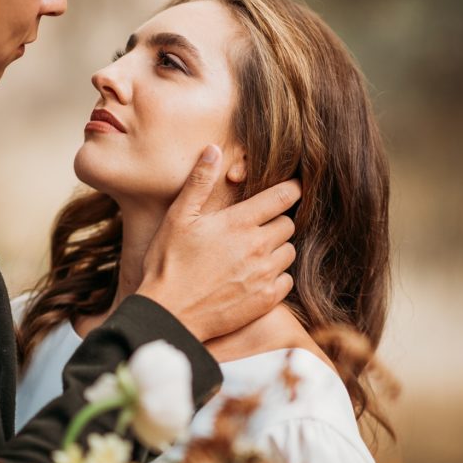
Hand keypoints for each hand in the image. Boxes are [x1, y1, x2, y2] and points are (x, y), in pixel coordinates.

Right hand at [137, 145, 300, 341]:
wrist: (169, 314)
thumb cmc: (169, 263)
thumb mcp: (179, 217)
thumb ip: (199, 182)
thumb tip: (214, 149)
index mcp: (239, 223)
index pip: (283, 196)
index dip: (293, 188)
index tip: (294, 187)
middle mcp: (258, 247)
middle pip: (289, 223)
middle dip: (279, 220)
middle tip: (259, 225)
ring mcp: (264, 275)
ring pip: (289, 251)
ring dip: (278, 248)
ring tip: (255, 251)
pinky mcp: (266, 299)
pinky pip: (287, 280)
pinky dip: (277, 275)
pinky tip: (256, 275)